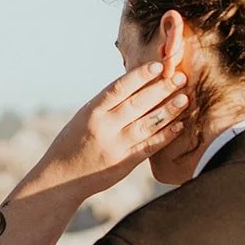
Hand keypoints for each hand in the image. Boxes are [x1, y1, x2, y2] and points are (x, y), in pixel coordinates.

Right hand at [24, 62, 188, 205]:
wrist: (60, 179)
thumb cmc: (73, 143)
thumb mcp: (83, 118)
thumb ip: (106, 104)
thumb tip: (135, 82)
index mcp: (92, 112)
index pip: (119, 88)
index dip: (140, 75)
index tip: (158, 65)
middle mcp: (103, 127)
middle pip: (137, 104)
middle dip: (161, 89)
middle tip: (180, 77)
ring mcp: (115, 146)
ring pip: (147, 124)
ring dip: (168, 111)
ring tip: (184, 99)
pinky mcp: (123, 164)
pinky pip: (149, 147)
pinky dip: (165, 136)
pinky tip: (179, 126)